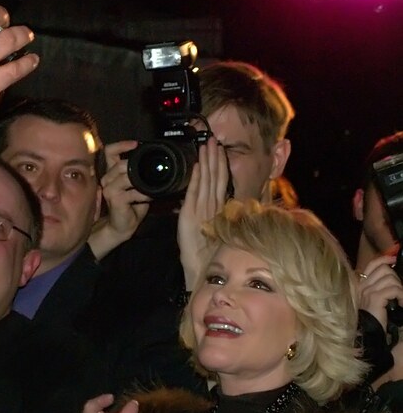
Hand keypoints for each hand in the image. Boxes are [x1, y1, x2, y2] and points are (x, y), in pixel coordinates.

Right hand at [88, 140, 150, 259]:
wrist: (122, 225)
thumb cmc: (130, 205)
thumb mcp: (135, 185)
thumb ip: (138, 173)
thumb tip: (154, 161)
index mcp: (112, 172)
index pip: (109, 151)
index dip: (122, 145)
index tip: (136, 144)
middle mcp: (107, 179)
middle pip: (120, 163)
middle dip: (137, 166)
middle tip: (151, 171)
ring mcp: (109, 189)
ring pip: (125, 176)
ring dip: (142, 181)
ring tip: (152, 186)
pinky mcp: (114, 199)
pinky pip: (132, 191)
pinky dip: (144, 194)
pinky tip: (150, 196)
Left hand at [178, 136, 228, 287]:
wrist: (201, 273)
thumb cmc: (204, 258)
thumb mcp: (204, 232)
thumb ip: (205, 216)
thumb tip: (200, 202)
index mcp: (216, 212)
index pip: (218, 183)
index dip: (218, 166)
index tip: (218, 150)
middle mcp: (213, 208)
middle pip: (215, 178)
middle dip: (215, 158)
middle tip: (214, 139)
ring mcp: (204, 210)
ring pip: (208, 181)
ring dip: (208, 162)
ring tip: (208, 145)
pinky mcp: (192, 215)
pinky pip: (196, 192)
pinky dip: (198, 177)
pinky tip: (199, 164)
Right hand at [357, 252, 402, 330]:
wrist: (367, 333)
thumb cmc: (372, 318)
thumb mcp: (373, 300)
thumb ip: (378, 287)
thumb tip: (391, 276)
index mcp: (360, 284)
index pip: (372, 264)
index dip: (384, 259)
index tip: (393, 259)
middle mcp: (362, 285)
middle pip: (384, 269)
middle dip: (396, 278)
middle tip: (398, 291)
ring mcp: (368, 291)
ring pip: (391, 279)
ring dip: (400, 289)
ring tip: (400, 300)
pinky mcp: (375, 297)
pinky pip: (394, 289)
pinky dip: (401, 296)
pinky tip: (401, 304)